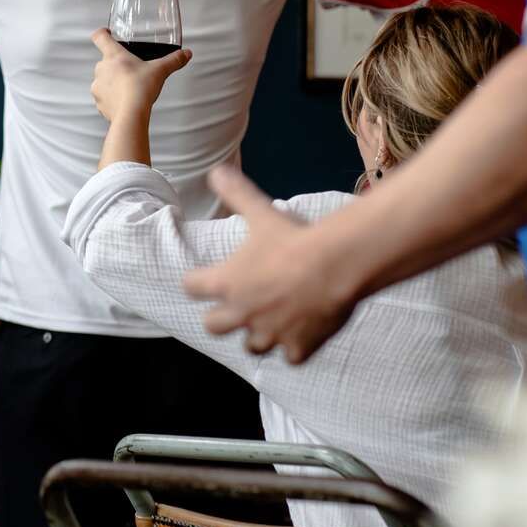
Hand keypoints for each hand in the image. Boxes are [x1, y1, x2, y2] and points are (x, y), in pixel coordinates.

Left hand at [90, 29, 190, 121]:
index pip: (100, 36)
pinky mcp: (99, 102)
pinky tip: (124, 101)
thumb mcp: (160, 70)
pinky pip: (104, 97)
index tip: (108, 34)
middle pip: (105, 60)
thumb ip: (173, 60)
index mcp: (113, 55)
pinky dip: (112, 98)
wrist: (131, 115)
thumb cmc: (140, 89)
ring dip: (113, 81)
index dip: (103, 33)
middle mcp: (101, 69)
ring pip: (103, 79)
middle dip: (116, 64)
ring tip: (128, 87)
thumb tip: (185, 54)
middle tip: (130, 68)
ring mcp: (97, 86)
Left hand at [182, 165, 355, 363]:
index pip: (191, 286)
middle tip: (234, 307)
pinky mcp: (297, 347)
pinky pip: (290, 357)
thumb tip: (216, 170)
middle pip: (213, 326)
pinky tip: (302, 335)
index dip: (196, 281)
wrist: (335, 266)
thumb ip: (236, 193)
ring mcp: (269, 333)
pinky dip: (295, 348)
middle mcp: (242, 312)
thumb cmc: (294, 239)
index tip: (201, 278)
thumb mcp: (261, 213)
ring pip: (252, 347)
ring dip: (258, 336)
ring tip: (270, 323)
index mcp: (226, 282)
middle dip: (220, 318)